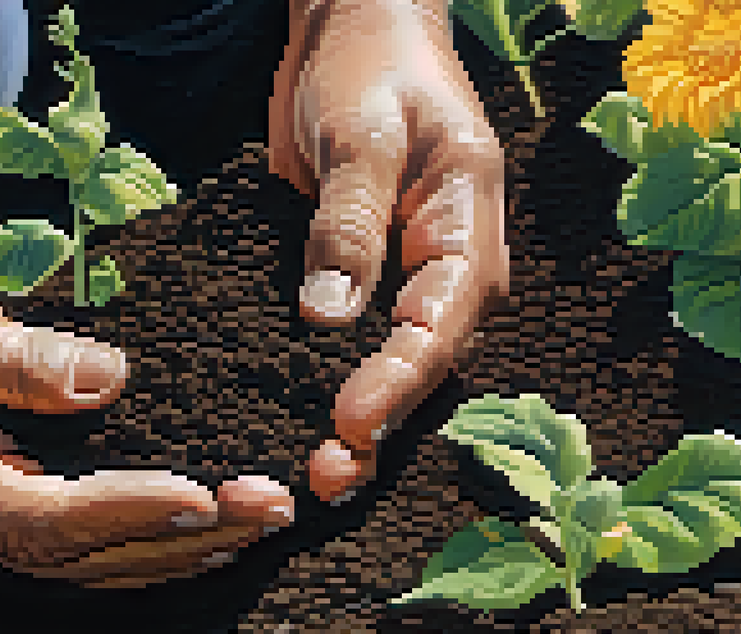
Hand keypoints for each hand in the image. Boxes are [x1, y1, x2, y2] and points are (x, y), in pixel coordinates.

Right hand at [0, 229, 294, 588]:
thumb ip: (4, 357)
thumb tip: (105, 378)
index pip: (48, 521)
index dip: (128, 512)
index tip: (206, 493)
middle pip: (85, 557)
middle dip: (183, 539)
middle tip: (271, 508)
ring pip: (90, 558)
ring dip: (178, 547)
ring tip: (258, 523)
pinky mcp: (1, 490)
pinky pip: (81, 532)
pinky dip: (146, 532)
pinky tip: (201, 521)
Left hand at [270, 0, 511, 501]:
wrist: (354, 35)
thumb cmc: (370, 69)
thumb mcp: (361, 134)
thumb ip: (348, 222)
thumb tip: (328, 317)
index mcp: (467, 233)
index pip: (441, 325)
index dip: (396, 381)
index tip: (347, 422)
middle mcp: (445, 276)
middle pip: (421, 371)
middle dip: (375, 431)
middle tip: (319, 480)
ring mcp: (402, 288)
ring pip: (385, 376)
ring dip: (347, 432)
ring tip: (296, 482)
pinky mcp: (358, 289)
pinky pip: (344, 353)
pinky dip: (313, 394)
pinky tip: (273, 434)